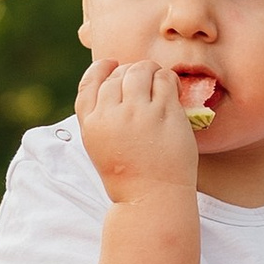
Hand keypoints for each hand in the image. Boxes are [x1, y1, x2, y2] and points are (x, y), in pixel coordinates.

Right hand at [75, 56, 199, 203]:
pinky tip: (173, 90)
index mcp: (91, 124)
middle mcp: (111, 115)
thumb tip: (112, 84)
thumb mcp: (100, 146)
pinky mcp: (165, 114)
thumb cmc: (128, 175)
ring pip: (141, 70)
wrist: (151, 199)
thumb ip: (101, 117)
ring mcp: (139, 113)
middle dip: (131, 71)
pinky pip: (166, 80)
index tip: (112, 65)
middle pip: (117, 74)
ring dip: (151, 70)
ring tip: (159, 81)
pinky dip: (169, 80)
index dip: (101, 68)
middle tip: (144, 80)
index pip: (90, 82)